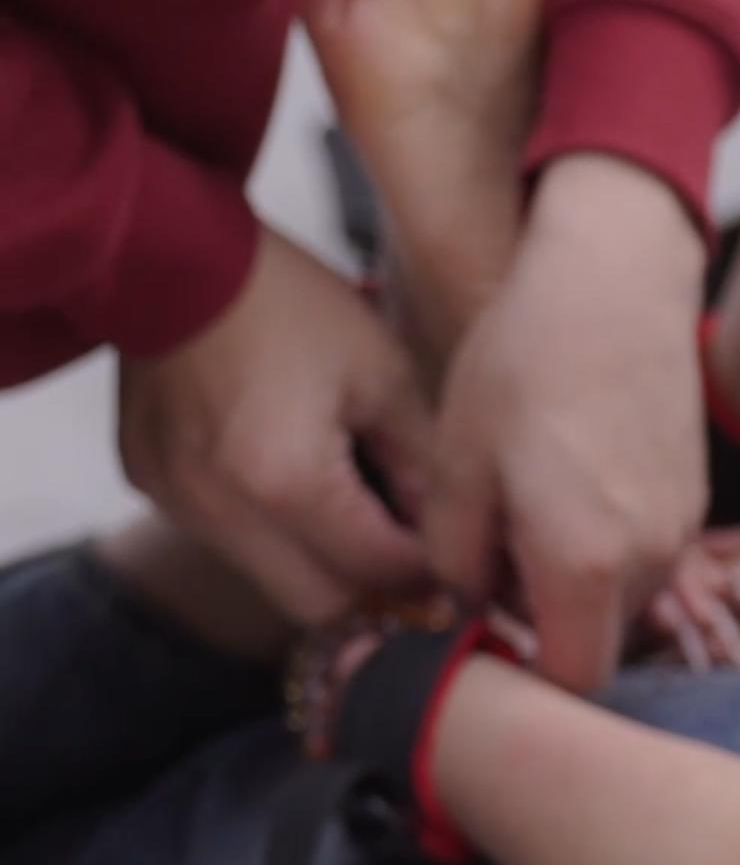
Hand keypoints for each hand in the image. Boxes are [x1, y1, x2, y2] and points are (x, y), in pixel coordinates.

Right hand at [114, 231, 436, 619]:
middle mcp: (222, 511)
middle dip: (376, 594)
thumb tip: (448, 536)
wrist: (171, 254)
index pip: (379, 576)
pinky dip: (271, 532)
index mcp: (288, 484)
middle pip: (322, 610)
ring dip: (322, 565)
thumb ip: (423, 467)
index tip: (463, 567)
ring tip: (361, 513)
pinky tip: (296, 481)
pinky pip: (226, 540)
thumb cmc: (289, 304)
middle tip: (414, 557)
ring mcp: (177, 502)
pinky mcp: (150, 484)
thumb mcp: (385, 376)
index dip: (432, 578)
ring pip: (272, 581)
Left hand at [423, 154, 709, 691]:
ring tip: (526, 514)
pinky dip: (607, 544)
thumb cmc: (526, 363)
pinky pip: (646, 553)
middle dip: (547, 624)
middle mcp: (649, 559)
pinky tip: (568, 481)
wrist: (613, 286)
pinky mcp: (693, 497)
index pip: (573, 678)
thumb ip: (454, 556)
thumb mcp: (458, 462)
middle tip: (489, 568)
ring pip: (625, 598)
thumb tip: (464, 599)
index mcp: (585, 562)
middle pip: (601, 641)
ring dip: (577, 584)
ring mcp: (681, 529)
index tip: (486, 643)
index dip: (528, 675)